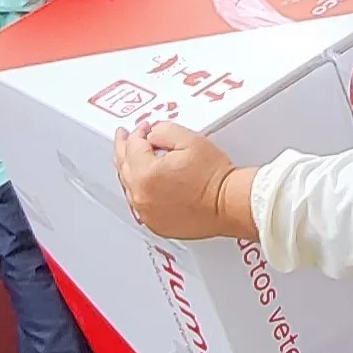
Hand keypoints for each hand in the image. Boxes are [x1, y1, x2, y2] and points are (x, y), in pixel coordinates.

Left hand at [114, 122, 246, 241]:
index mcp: (145, 174)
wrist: (228, 204)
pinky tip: (141, 182)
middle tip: (124, 137)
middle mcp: (142, 196)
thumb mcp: (189, 139)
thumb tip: (151, 135)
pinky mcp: (156, 224)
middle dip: (124, 148)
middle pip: (124, 166)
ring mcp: (147, 213)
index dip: (138, 132)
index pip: (132, 146)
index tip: (145, 128)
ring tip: (129, 157)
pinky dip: (137, 190)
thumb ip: (163, 131)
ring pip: (129, 186)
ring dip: (128, 169)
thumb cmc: (214, 177)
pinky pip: (139, 204)